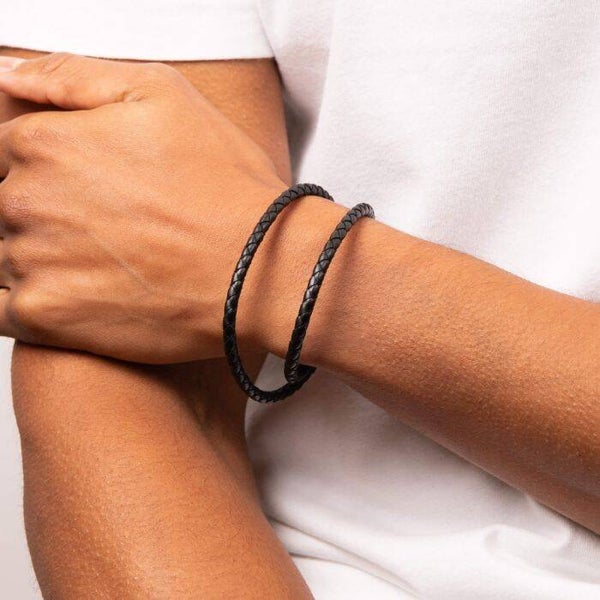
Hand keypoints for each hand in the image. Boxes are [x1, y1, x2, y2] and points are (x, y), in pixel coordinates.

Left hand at [0, 53, 301, 362]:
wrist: (261, 270)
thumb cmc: (223, 184)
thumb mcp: (163, 94)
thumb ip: (73, 76)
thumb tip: (4, 72)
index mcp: (43, 141)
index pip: (5, 150)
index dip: (48, 169)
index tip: (90, 190)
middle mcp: (24, 199)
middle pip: (0, 203)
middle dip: (43, 212)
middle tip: (102, 229)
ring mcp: (30, 262)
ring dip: (35, 257)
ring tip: (95, 264)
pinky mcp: (46, 319)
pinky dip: (14, 300)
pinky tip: (56, 295)